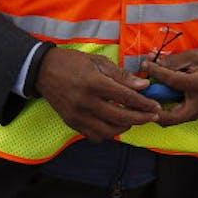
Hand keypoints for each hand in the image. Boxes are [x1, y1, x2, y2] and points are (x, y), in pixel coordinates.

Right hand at [35, 48, 161, 141]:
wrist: (41, 70)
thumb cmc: (71, 62)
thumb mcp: (97, 62)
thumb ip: (121, 75)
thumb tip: (143, 86)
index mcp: (94, 83)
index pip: (126, 97)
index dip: (145, 103)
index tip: (156, 106)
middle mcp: (86, 102)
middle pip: (121, 117)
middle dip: (141, 118)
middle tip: (152, 116)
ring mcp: (77, 114)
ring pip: (109, 131)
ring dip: (125, 127)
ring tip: (132, 119)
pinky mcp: (71, 122)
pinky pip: (94, 135)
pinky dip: (107, 133)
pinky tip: (112, 124)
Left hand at [144, 50, 197, 125]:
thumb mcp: (196, 56)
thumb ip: (174, 61)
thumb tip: (154, 63)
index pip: (172, 81)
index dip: (156, 72)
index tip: (145, 65)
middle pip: (170, 117)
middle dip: (152, 110)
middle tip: (138, 99)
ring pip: (172, 120)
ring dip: (155, 111)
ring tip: (143, 98)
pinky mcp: (194, 115)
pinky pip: (175, 116)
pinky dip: (163, 110)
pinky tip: (153, 98)